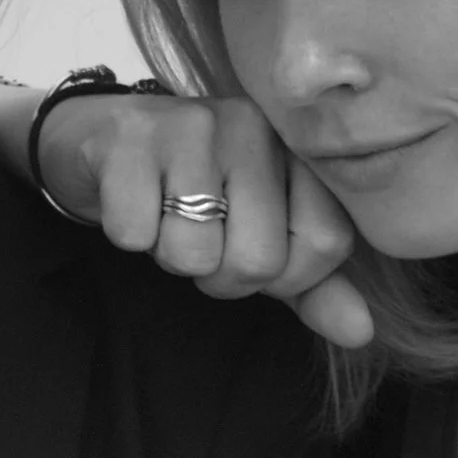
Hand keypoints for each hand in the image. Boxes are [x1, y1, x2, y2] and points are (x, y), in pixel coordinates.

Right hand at [38, 94, 373, 348]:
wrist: (98, 139)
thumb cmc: (188, 191)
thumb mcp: (257, 234)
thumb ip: (311, 283)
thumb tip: (359, 332)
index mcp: (293, 146)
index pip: (326, 243)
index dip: (285, 276)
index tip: (247, 251)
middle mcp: (250, 126)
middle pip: (259, 259)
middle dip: (219, 275)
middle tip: (198, 240)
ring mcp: (188, 126)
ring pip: (194, 253)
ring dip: (169, 256)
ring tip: (162, 216)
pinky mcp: (127, 139)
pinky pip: (136, 234)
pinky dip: (128, 235)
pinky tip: (130, 200)